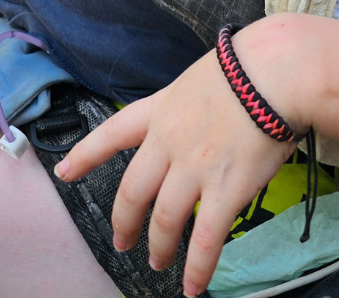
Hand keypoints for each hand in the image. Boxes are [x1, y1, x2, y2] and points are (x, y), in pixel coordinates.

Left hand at [55, 34, 304, 296]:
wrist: (274, 72)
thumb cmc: (248, 64)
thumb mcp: (201, 74)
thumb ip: (191, 101)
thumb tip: (202, 114)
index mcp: (162, 108)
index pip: (113, 133)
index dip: (86, 154)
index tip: (64, 171)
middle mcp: (169, 141)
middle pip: (133, 189)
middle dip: (124, 220)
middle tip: (121, 241)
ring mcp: (195, 169)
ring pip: (164, 219)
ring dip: (159, 246)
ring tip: (158, 262)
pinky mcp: (226, 191)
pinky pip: (206, 239)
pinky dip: (198, 269)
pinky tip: (192, 286)